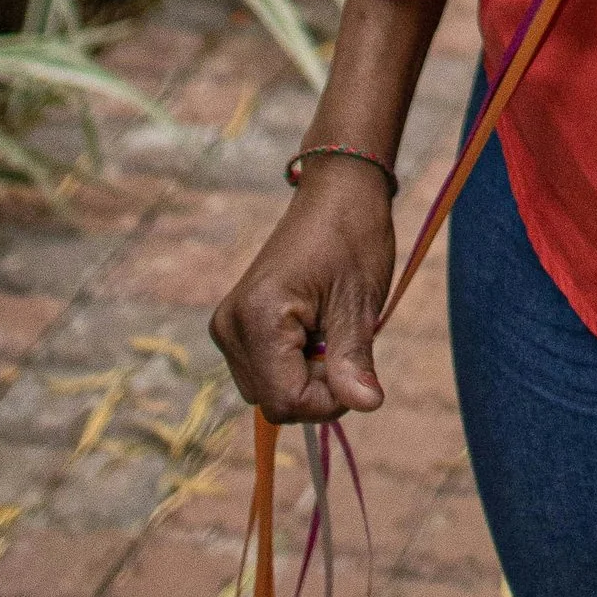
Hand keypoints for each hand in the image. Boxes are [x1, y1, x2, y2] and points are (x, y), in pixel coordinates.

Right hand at [211, 168, 395, 422]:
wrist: (337, 192)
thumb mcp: (359, 302)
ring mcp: (228, 326)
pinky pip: (263, 371)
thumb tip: (368, 405)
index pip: (285, 401)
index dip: (327, 399)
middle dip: (316, 388)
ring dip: (305, 376)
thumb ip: (354, 360)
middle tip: (343, 339)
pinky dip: (293, 364)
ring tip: (327, 328)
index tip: (356, 368)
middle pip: (273, 402)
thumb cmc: (353, 237)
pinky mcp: (234, 326)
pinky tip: (312, 328)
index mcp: (257, 318)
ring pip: (267, 391)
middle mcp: (230, 326)